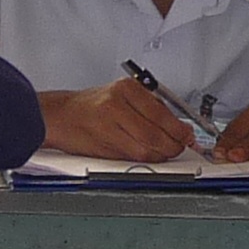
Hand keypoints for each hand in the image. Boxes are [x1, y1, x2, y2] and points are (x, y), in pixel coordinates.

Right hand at [39, 79, 194, 160]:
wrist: (60, 116)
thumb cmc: (92, 105)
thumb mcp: (122, 94)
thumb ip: (150, 107)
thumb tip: (178, 125)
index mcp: (126, 89)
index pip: (161, 114)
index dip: (179, 129)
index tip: (188, 134)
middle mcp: (117, 106)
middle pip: (156, 134)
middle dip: (173, 145)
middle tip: (180, 145)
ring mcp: (109, 127)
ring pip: (146, 151)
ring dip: (161, 155)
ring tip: (165, 151)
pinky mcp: (103, 148)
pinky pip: (133, 158)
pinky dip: (146, 159)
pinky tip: (149, 154)